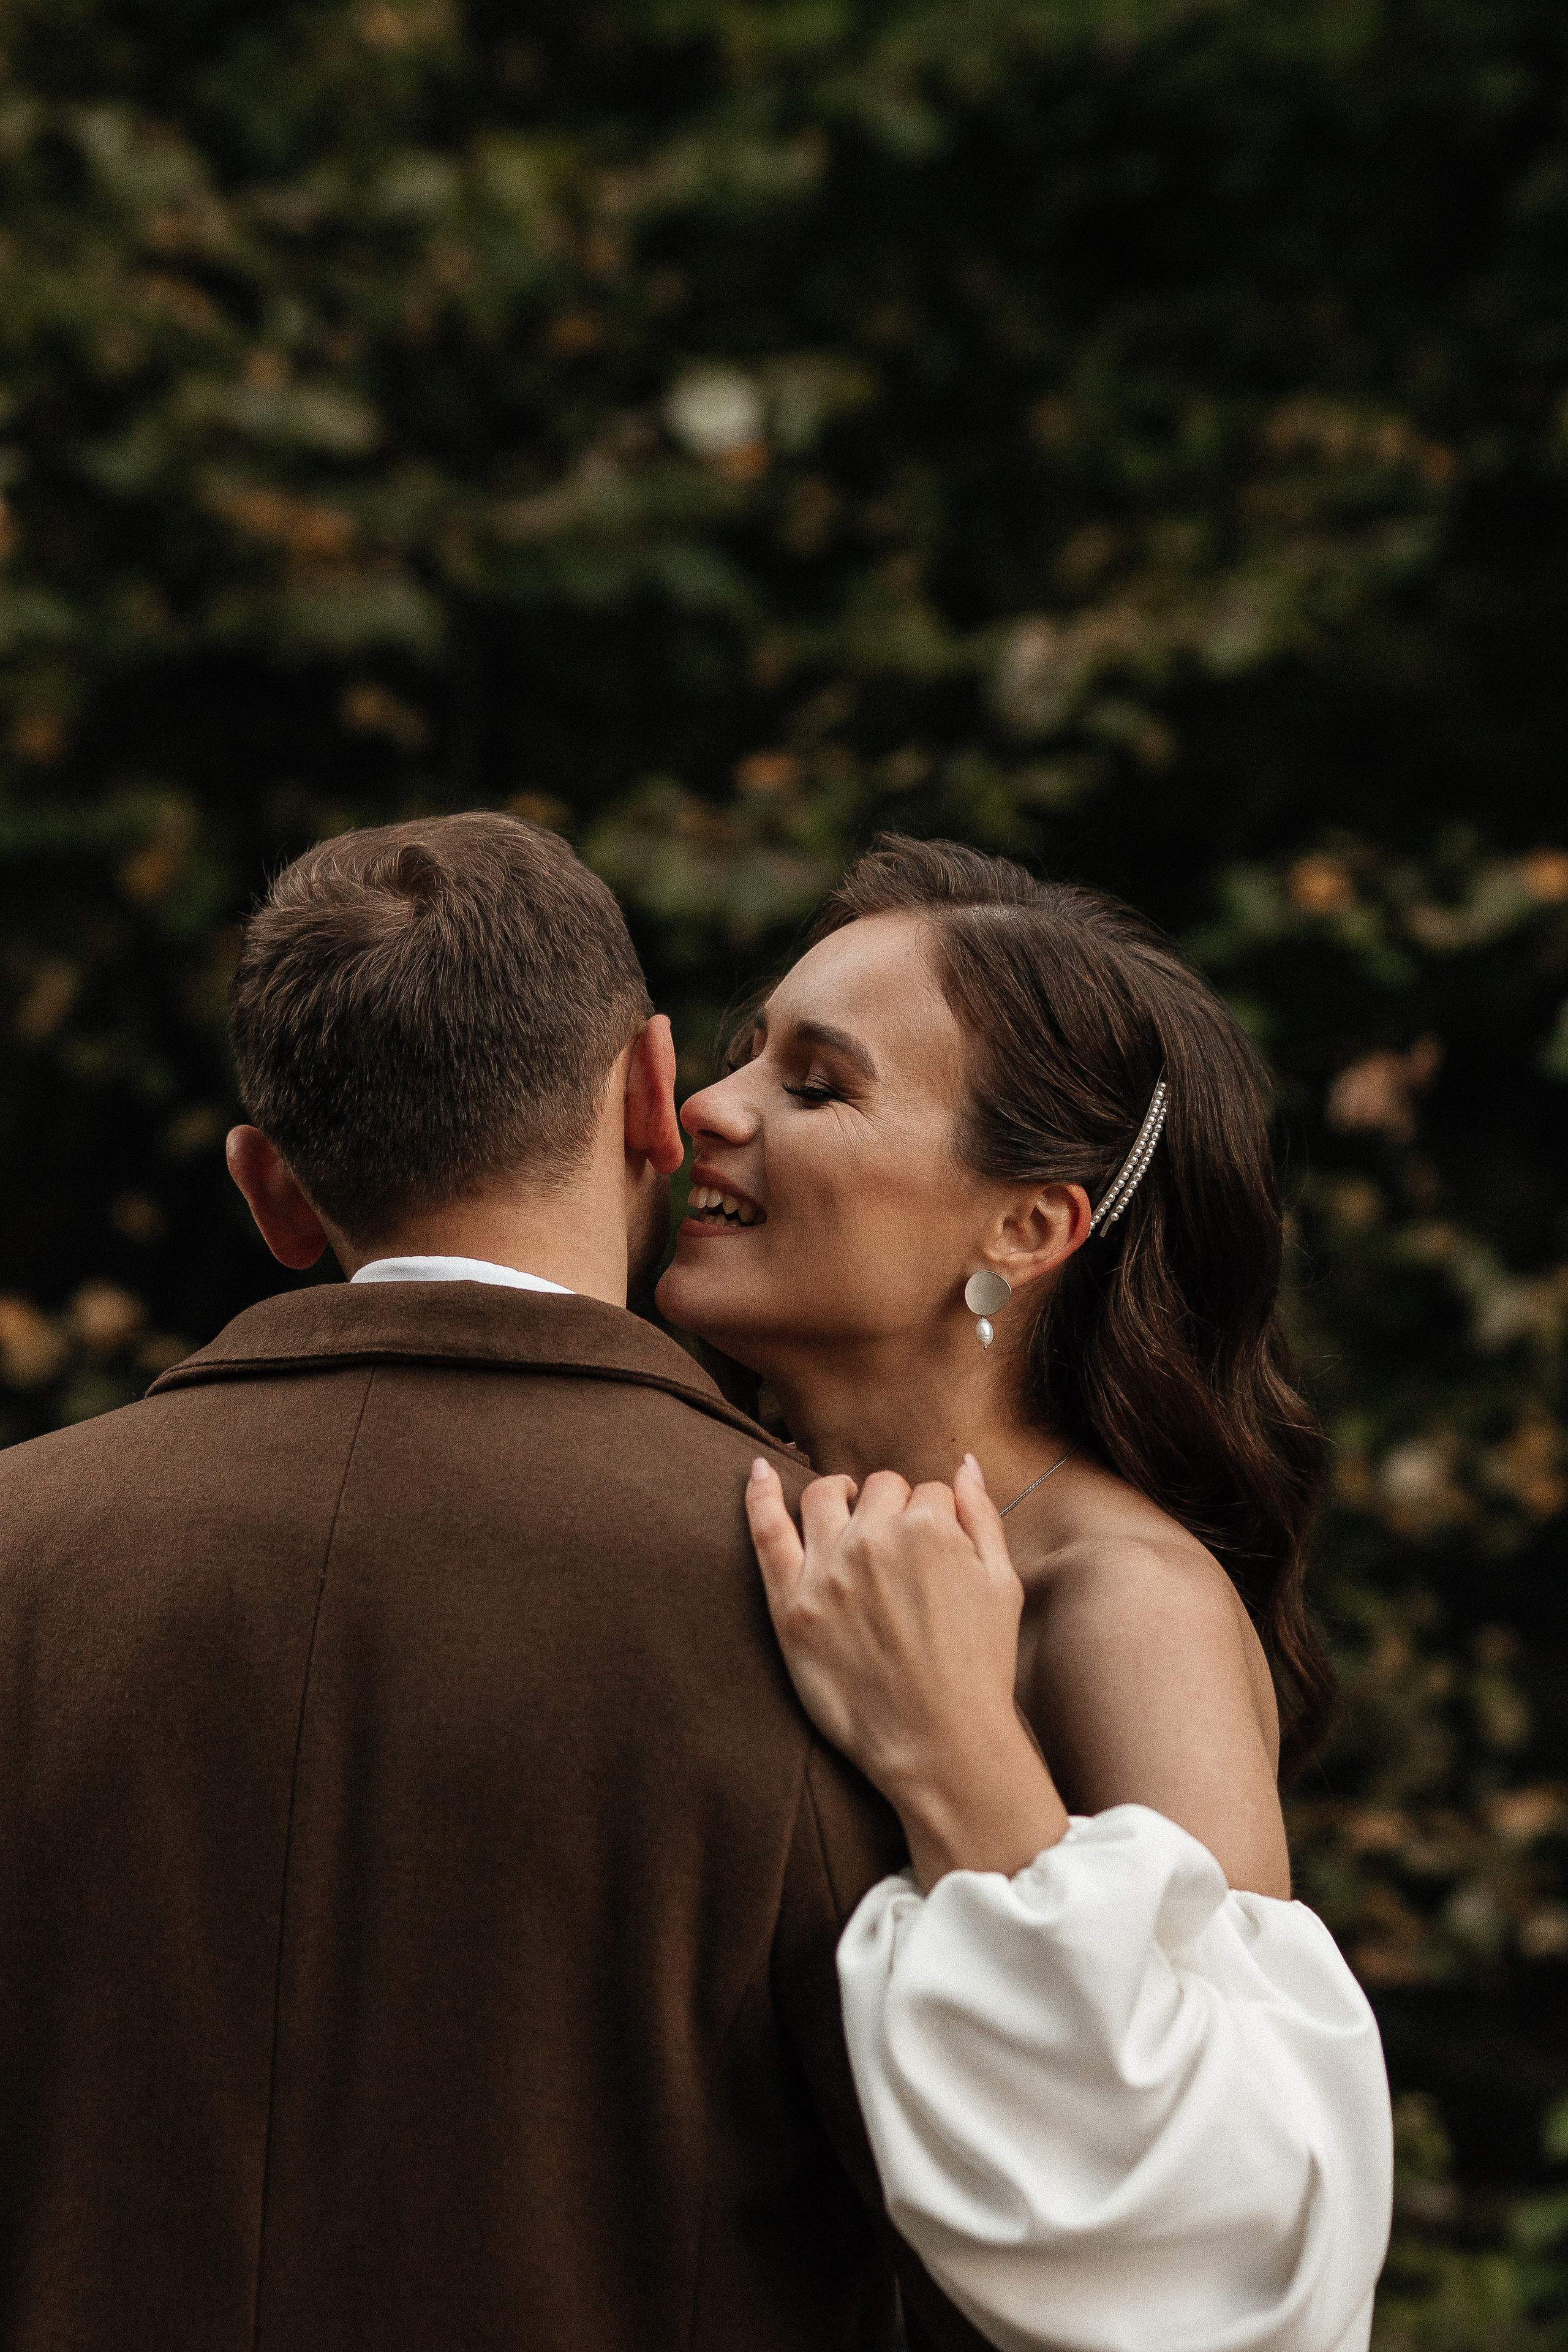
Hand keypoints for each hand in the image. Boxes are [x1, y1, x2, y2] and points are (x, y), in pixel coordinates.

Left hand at [746, 1456, 1068, 1886]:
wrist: (941, 1743)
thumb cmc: (979, 1667)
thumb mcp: (1002, 1584)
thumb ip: (981, 1514)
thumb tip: (964, 1464)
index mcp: (930, 1527)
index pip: (927, 1492)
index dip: (935, 1519)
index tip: (936, 1552)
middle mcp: (873, 1539)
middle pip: (879, 1489)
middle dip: (891, 1507)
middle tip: (899, 1549)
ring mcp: (827, 1571)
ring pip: (824, 1495)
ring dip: (839, 1494)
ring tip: (845, 1510)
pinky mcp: (791, 1606)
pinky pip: (766, 1531)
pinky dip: (759, 1494)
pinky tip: (757, 1470)